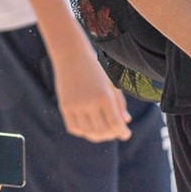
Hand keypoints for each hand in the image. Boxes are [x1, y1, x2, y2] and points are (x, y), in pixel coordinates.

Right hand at [50, 27, 130, 142]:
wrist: (71, 56)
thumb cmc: (96, 68)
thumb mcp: (112, 84)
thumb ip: (120, 104)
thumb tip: (125, 121)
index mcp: (104, 96)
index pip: (116, 124)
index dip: (123, 132)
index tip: (126, 134)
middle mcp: (89, 103)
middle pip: (102, 131)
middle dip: (111, 135)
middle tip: (115, 133)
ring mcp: (75, 106)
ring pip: (88, 132)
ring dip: (97, 136)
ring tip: (103, 132)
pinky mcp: (64, 107)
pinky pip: (74, 128)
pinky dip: (83, 131)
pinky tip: (88, 127)